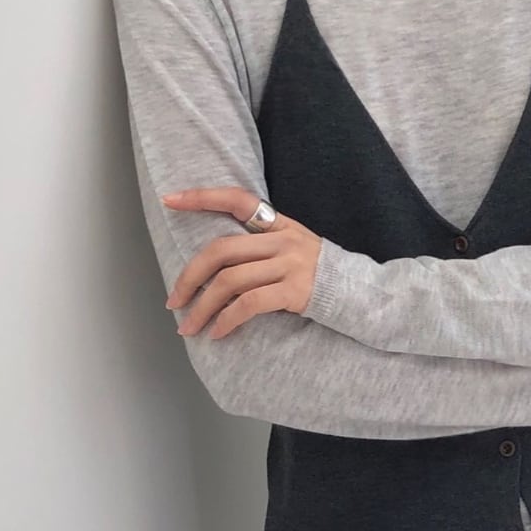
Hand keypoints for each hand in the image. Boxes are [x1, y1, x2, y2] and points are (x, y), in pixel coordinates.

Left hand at [161, 187, 322, 338]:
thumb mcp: (295, 246)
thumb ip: (261, 245)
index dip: (202, 197)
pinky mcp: (294, 292)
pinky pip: (248, 304)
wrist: (360, 294)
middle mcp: (282, 240)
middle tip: (173, 300)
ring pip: (229, 281)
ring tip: (189, 326)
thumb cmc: (320, 274)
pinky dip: (227, 320)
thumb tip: (214, 264)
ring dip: (202, 308)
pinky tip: (217, 332)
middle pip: (221, 250)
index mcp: (279, 224)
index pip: (237, 199)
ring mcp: (289, 265)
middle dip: (190, 277)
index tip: (170, 199)